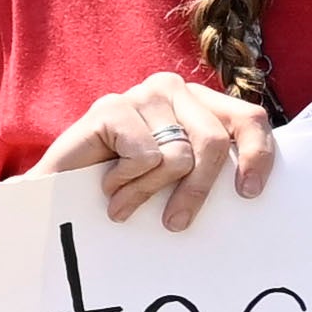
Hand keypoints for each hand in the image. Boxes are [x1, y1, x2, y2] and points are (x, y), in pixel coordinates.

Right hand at [42, 71, 278, 228]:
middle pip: (214, 142)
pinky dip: (128, 183)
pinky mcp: (111, 108)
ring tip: (125, 202)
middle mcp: (173, 88)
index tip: (249, 194)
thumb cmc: (122, 193)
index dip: (257, 154)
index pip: (249, 118)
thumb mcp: (177, 180)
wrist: (55, 200)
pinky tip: (107, 187)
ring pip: (178, 156)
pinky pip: (146, 157)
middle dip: (197, 190)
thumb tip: (252, 189)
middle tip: (175, 223)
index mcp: (199, 102)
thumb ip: (209, 168)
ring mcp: (141, 94)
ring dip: (149, 191)